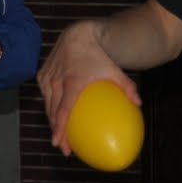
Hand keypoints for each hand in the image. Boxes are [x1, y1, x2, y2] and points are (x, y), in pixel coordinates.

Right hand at [36, 20, 138, 155]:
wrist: (78, 35)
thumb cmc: (98, 55)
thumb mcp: (114, 69)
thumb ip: (127, 86)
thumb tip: (139, 104)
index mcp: (72, 81)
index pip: (63, 109)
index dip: (59, 128)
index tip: (59, 142)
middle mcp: (56, 80)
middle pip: (53, 112)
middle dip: (57, 131)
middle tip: (64, 147)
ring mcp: (47, 77)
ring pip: (47, 105)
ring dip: (52, 121)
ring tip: (60, 137)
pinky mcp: (42, 75)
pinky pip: (45, 96)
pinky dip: (50, 107)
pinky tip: (57, 118)